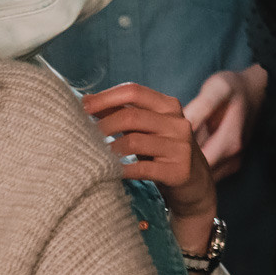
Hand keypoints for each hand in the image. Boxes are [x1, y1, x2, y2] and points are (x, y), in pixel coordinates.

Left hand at [83, 81, 217, 236]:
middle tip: (82, 137)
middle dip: (101, 126)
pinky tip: (110, 172)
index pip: (134, 91)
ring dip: (108, 150)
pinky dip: (121, 170)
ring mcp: (180, 147)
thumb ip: (122, 113)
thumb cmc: (161, 151)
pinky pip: (142, 169)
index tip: (81, 107)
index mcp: (169, 106)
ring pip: (134, 141)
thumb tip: (85, 101)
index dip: (105, 97)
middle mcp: (178, 123)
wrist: (194, 182)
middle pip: (131, 116)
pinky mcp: (178, 170)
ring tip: (94, 156)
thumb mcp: (147, 128)